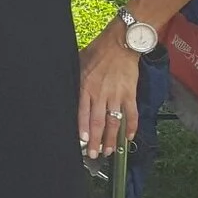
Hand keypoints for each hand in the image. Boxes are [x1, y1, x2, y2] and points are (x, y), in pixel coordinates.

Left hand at [78, 29, 141, 157]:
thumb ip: (75, 81)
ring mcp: (117, 95)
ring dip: (112, 139)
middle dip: (95, 141)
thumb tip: (66, 90)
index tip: (82, 142)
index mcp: (86, 87)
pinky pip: (131, 114)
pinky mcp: (130, 94)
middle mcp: (101, 94)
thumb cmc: (98, 52)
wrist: (120, 43)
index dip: (82, 129)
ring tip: (110, 151)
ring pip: (113, 122)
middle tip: (94, 154)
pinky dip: (131, 127)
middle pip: (97, 123)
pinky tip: (129, 138)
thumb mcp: (78, 64)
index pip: (82, 113)